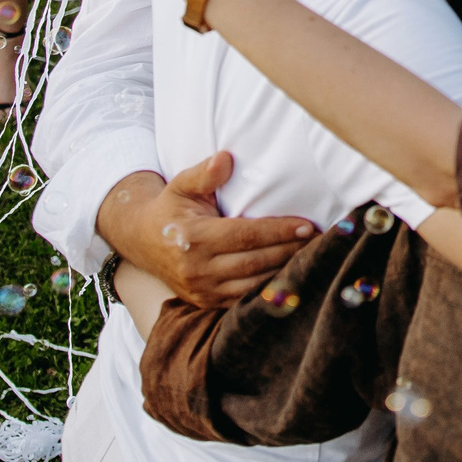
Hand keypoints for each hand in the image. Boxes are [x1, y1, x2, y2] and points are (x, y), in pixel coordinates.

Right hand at [97, 153, 314, 306]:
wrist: (140, 239)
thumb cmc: (171, 207)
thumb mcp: (181, 184)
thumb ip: (204, 173)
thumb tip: (225, 158)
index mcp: (194, 238)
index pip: (246, 236)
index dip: (279, 232)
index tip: (307, 225)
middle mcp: (197, 269)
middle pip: (255, 263)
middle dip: (290, 252)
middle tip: (320, 241)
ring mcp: (201, 291)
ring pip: (253, 286)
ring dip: (285, 273)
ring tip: (313, 259)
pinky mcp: (206, 303)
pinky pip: (243, 301)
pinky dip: (269, 291)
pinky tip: (291, 278)